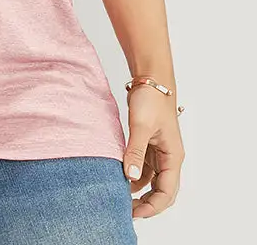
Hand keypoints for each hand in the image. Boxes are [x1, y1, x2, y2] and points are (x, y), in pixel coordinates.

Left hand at [123, 84, 184, 219]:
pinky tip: (120, 177)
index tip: (134, 213)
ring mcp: (159, 152)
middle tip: (126, 209)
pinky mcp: (149, 145)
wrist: (150, 79)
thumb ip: (135, 151)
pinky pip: (143, 167)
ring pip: (152, 181)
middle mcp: (169, 158)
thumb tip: (129, 177)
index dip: (153, 207)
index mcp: (173, 157)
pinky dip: (133, 175)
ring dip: (139, 191)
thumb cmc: (151, 99)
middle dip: (146, 203)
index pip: (167, 192)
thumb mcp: (141, 126)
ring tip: (120, 196)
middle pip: (162, 191)